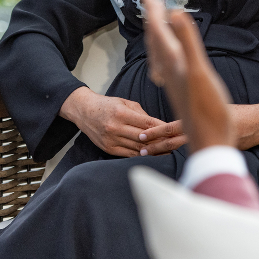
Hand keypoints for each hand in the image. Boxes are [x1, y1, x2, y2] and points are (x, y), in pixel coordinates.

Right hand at [59, 86, 177, 156]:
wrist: (84, 111)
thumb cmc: (107, 105)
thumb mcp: (125, 102)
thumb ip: (141, 114)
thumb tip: (159, 125)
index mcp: (121, 113)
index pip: (146, 123)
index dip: (161, 128)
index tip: (173, 132)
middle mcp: (115, 127)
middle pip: (143, 138)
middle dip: (160, 141)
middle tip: (174, 143)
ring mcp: (111, 139)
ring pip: (137, 148)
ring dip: (153, 150)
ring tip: (166, 151)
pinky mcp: (108, 148)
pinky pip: (129, 154)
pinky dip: (141, 155)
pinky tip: (151, 155)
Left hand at [142, 0, 235, 151]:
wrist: (211, 142)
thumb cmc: (209, 110)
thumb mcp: (199, 72)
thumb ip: (187, 42)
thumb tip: (174, 12)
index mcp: (173, 62)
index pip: (158, 30)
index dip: (153, 9)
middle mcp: (169, 71)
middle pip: (155, 39)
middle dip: (151, 18)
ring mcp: (173, 82)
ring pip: (159, 53)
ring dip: (156, 34)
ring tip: (155, 23)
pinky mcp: (180, 91)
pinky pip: (165, 66)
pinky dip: (164, 53)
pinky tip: (167, 58)